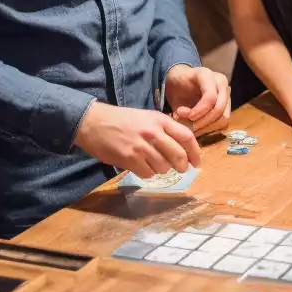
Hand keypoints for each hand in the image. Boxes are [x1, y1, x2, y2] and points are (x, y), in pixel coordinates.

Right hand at [73, 101, 200, 177]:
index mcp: (159, 120)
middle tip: (181, 169)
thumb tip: (183, 148)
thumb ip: (164, 130)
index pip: (187, 136)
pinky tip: (142, 166)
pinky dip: (148, 173)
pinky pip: (148, 173)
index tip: (196, 162)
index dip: (195, 152)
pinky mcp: (130, 159)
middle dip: (183, 166)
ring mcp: (141, 146)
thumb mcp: (147, 117)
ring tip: (154, 163)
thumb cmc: (122, 120)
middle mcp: (153, 132)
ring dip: (163, 169)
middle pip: (179, 155)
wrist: (94, 123)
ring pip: (164, 167)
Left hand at [164, 65, 230, 134]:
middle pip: (219, 109)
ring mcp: (227, 93)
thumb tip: (188, 126)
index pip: (210, 97)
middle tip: (190, 126)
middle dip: (203, 121)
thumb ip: (180, 111)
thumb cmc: (177, 86)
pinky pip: (224, 122)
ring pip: (224, 117)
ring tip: (193, 127)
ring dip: (207, 127)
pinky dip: (211, 128)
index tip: (188, 117)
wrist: (182, 82)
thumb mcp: (173, 95)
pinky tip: (199, 127)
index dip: (199, 111)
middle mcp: (220, 82)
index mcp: (206, 75)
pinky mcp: (228, 104)